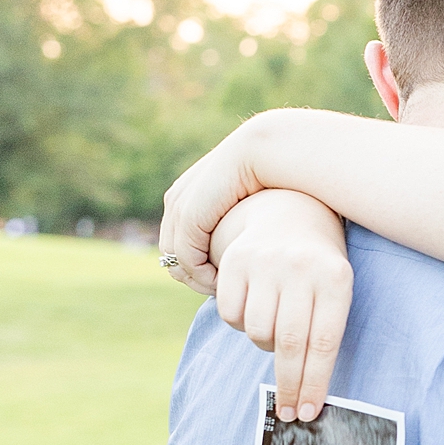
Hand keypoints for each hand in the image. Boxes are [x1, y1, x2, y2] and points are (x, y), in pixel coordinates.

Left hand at [159, 128, 263, 292]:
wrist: (272, 151)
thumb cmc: (273, 177)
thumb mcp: (251, 205)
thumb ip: (240, 223)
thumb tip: (243, 248)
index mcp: (187, 192)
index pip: (178, 242)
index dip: (198, 268)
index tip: (225, 282)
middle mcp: (177, 198)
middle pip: (171, 253)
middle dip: (193, 278)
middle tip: (220, 292)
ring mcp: (179, 205)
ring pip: (174, 258)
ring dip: (197, 280)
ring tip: (223, 290)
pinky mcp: (188, 214)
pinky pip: (186, 256)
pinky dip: (201, 275)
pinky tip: (222, 283)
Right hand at [211, 193, 353, 420]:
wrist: (290, 212)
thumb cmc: (320, 268)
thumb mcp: (336, 290)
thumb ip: (325, 332)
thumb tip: (307, 394)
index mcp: (335, 278)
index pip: (324, 343)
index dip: (314, 383)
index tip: (309, 413)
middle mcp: (300, 268)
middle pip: (290, 343)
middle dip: (289, 385)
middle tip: (289, 412)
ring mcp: (265, 262)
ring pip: (257, 331)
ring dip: (264, 345)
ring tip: (275, 333)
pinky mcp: (235, 260)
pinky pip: (230, 315)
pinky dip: (240, 325)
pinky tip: (254, 310)